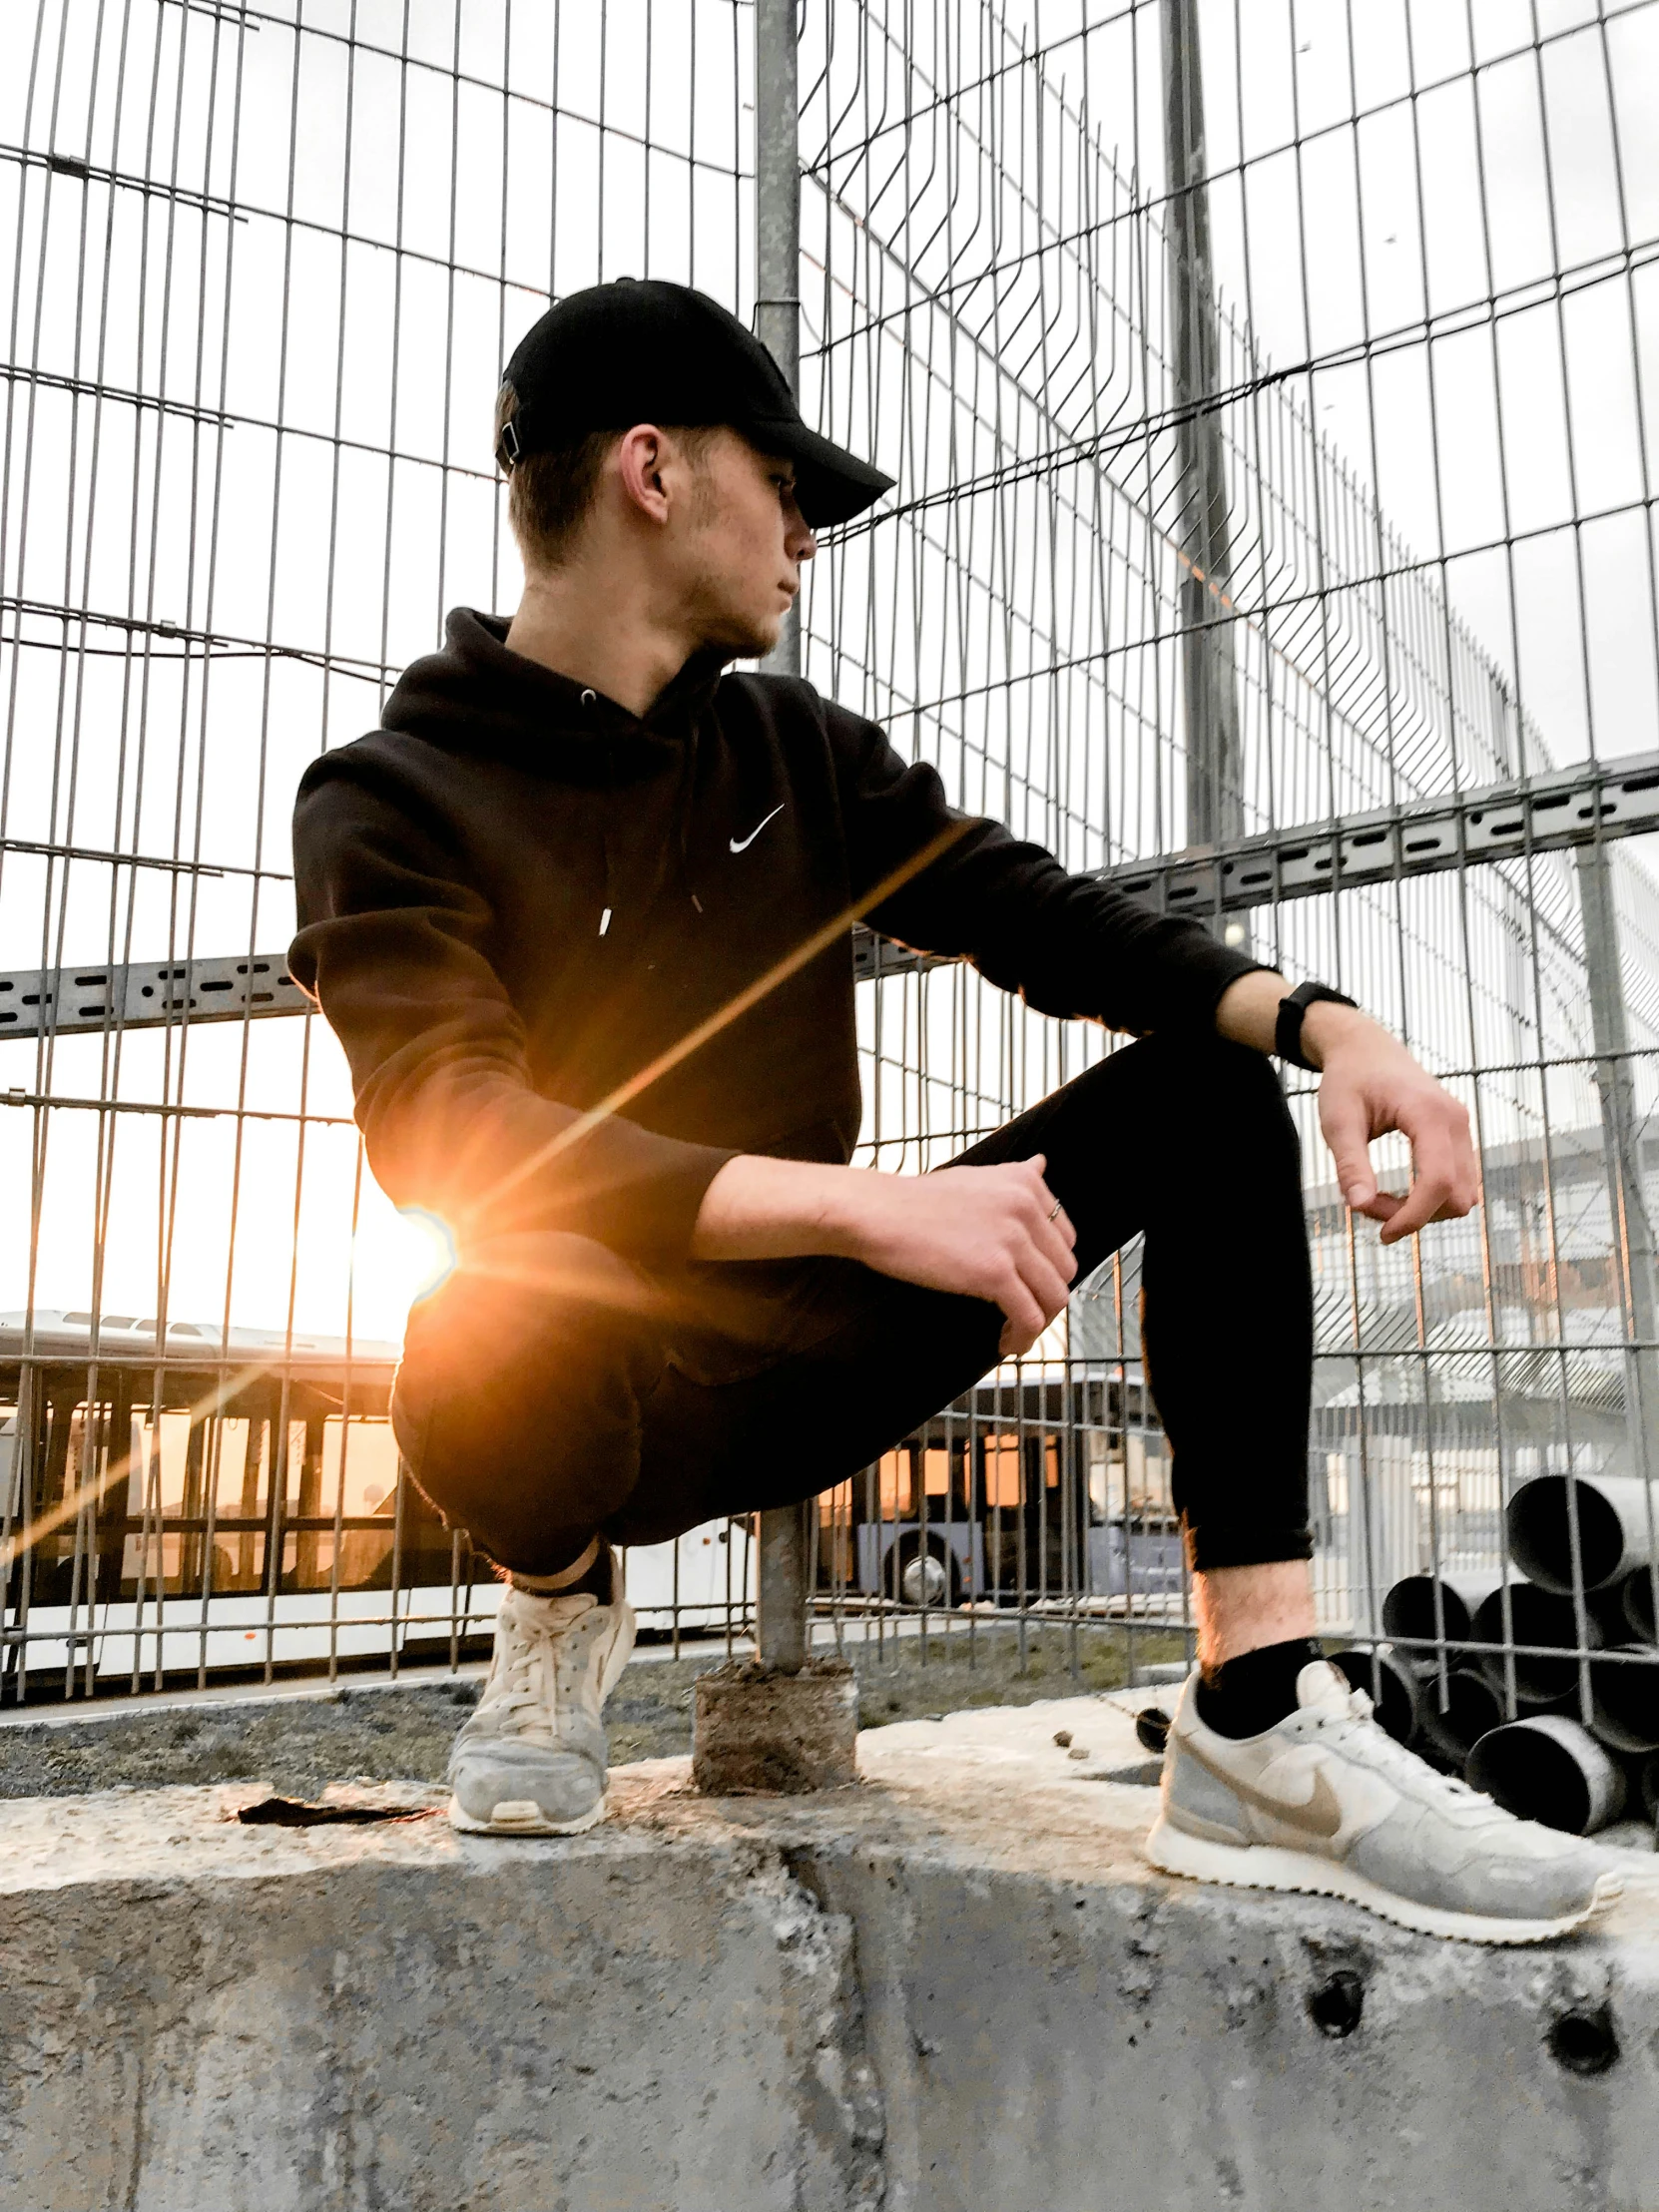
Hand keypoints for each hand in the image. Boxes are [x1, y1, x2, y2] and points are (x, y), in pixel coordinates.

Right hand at [691, 1150, 1077, 1352]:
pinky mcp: (995, 1272)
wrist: (878, 1212)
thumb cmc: (916, 1199)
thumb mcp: (975, 1176)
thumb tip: (1042, 1163)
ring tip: (1013, 1332)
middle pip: (1064, 1269)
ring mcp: (1013, 1240)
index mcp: (1027, 1183)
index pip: (1065, 1237)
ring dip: (1039, 1322)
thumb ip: (1014, 1176)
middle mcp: (1028, 1207)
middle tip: (1020, 1312)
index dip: (1049, 1267)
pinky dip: (1023, 1337)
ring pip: (1054, 1296)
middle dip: (1045, 1296)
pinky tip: (1005, 1342)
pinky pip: (1029, 1316)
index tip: (1029, 1284)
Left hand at [1305, 1003, 1480, 1243]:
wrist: (1365, 1049)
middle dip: (1414, 1214)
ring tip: (1376, 1196)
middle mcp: (1456, 1121)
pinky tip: (1395, 1192)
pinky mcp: (1458, 1137)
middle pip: (1456, 1196)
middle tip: (1366, 1204)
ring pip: (1462, 1195)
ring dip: (1423, 1209)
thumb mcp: (1338, 1122)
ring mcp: (1462, 1128)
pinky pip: (1458, 1183)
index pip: (1438, 1181)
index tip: (1382, 1233)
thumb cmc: (1348, 1080)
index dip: (1413, 1216)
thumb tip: (1359, 1206)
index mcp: (1429, 1113)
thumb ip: (1350, 1164)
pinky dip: (1430, 1198)